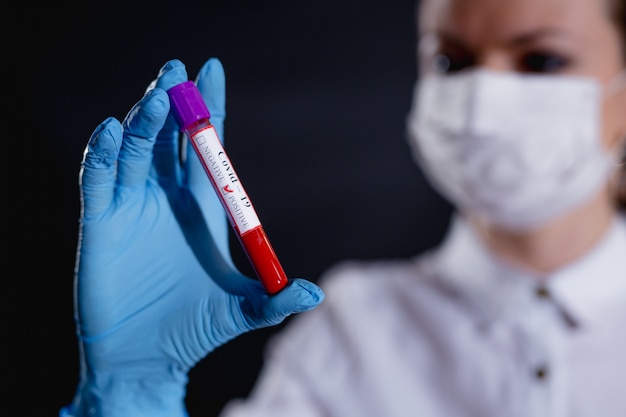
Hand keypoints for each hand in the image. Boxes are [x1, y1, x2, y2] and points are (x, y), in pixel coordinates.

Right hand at [64, 58, 323, 416]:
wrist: (148, 357)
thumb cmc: (194, 330)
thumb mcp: (240, 311)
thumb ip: (274, 300)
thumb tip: (315, 293)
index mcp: (203, 205)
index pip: (206, 146)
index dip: (209, 107)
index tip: (212, 71)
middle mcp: (167, 197)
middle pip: (167, 135)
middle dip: (173, 101)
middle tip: (178, 70)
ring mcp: (133, 206)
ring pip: (134, 149)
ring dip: (143, 120)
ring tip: (157, 97)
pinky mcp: (102, 222)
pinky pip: (99, 178)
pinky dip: (104, 154)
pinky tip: (113, 132)